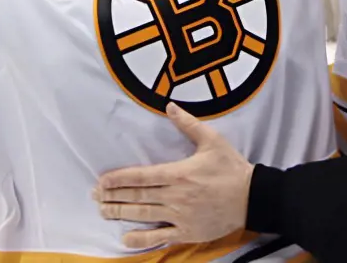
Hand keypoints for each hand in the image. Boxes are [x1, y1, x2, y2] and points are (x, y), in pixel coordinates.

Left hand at [95, 102, 253, 248]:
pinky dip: (141, 240)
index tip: (102, 180)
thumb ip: (188, 124)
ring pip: (144, 216)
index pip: (142, 177)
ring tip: (103, 211)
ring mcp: (180, 217)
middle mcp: (175, 196)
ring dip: (121, 214)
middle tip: (94, 195)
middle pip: (138, 197)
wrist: (252, 197)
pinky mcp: (188, 233)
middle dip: (113, 196)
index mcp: (179, 173)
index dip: (119, 179)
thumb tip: (170, 106)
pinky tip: (125, 239)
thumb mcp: (212, 140)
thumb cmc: (231, 167)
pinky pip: (160, 237)